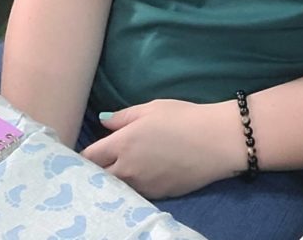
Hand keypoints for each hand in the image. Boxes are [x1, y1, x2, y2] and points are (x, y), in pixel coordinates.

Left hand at [82, 100, 240, 199]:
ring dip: (116, 180)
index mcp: (122, 144)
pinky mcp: (158, 195)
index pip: (89, 157)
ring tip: (124, 169)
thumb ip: (123, 117)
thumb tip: (103, 122)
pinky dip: (135, 185)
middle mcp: (127, 169)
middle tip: (104, 162)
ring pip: (118, 187)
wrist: (216, 141)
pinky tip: (144, 175)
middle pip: (99, 177)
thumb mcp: (151, 108)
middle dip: (97, 170)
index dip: (85, 155)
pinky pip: (137, 192)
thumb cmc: (183, 118)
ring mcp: (142, 185)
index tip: (89, 152)